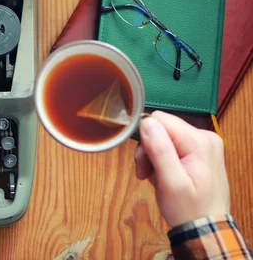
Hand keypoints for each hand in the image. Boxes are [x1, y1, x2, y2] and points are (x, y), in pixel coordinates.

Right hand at [134, 111, 229, 227]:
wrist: (205, 229)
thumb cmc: (188, 210)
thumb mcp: (171, 183)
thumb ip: (160, 151)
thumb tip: (146, 123)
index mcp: (199, 142)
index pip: (160, 120)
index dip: (145, 138)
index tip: (144, 164)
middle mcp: (205, 137)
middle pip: (162, 128)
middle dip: (148, 149)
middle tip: (145, 173)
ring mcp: (204, 144)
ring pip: (164, 136)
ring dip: (153, 156)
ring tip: (153, 178)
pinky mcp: (200, 151)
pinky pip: (172, 145)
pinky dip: (162, 159)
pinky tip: (162, 175)